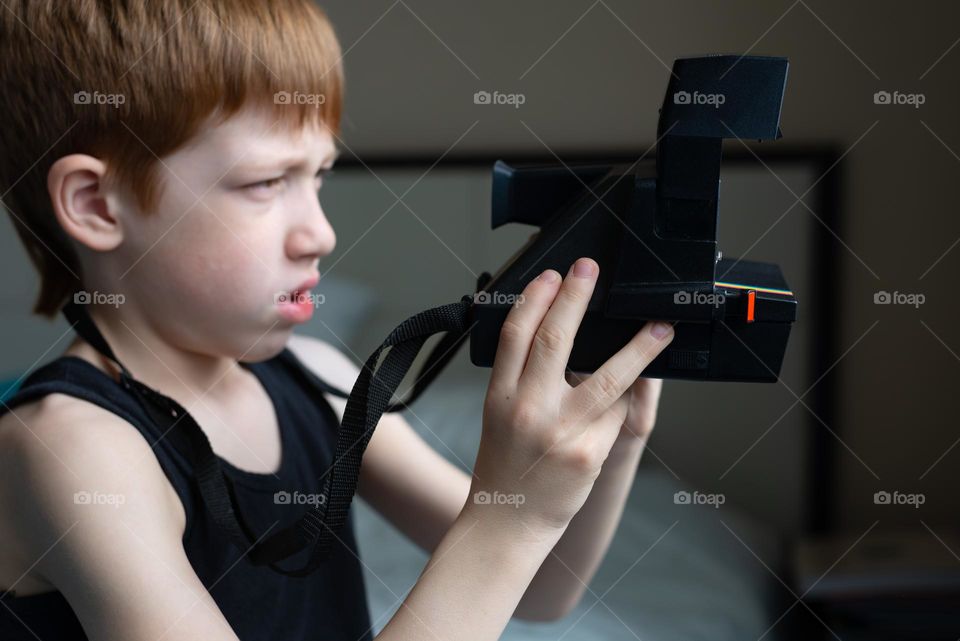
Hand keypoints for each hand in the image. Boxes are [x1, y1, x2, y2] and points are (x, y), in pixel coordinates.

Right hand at [470, 257, 673, 533]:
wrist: (508, 521)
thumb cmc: (505, 467)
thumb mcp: (498, 416)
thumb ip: (521, 379)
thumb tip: (560, 338)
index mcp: (499, 395)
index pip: (516, 334)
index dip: (535, 299)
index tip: (553, 275)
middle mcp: (527, 408)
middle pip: (555, 340)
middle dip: (576, 298)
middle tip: (591, 271)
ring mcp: (560, 430)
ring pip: (608, 376)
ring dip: (640, 348)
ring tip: (660, 327)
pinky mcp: (588, 452)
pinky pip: (616, 413)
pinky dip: (627, 399)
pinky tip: (636, 388)